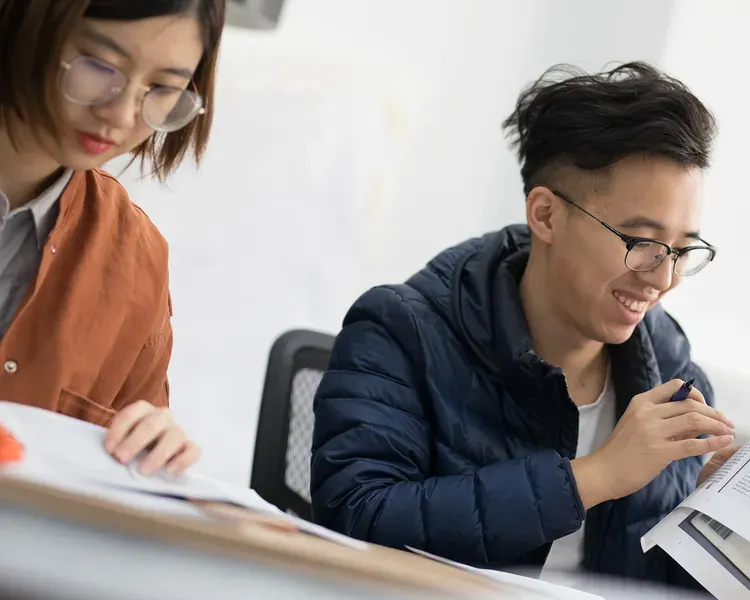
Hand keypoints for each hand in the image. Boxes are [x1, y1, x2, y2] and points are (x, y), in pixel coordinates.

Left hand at [104, 400, 199, 475]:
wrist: (151, 456)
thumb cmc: (131, 449)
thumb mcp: (120, 442)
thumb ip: (114, 445)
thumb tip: (103, 457)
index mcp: (143, 411)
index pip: (131, 414)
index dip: (119, 429)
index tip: (108, 449)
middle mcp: (162, 417)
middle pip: (152, 424)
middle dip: (135, 441)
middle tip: (121, 459)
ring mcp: (178, 432)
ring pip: (174, 436)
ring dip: (158, 453)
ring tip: (144, 471)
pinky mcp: (190, 447)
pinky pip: (193, 450)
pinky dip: (183, 460)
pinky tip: (170, 471)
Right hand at [571, 379, 734, 509]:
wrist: (603, 471)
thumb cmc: (620, 450)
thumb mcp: (636, 424)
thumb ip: (662, 419)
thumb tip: (693, 419)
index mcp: (641, 402)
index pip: (675, 387)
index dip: (696, 394)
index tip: (705, 405)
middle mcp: (647, 412)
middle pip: (690, 403)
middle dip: (713, 412)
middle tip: (725, 421)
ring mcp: (653, 431)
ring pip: (694, 419)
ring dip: (716, 424)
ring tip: (727, 430)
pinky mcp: (659, 452)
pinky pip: (693, 444)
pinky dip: (712, 442)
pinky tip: (723, 441)